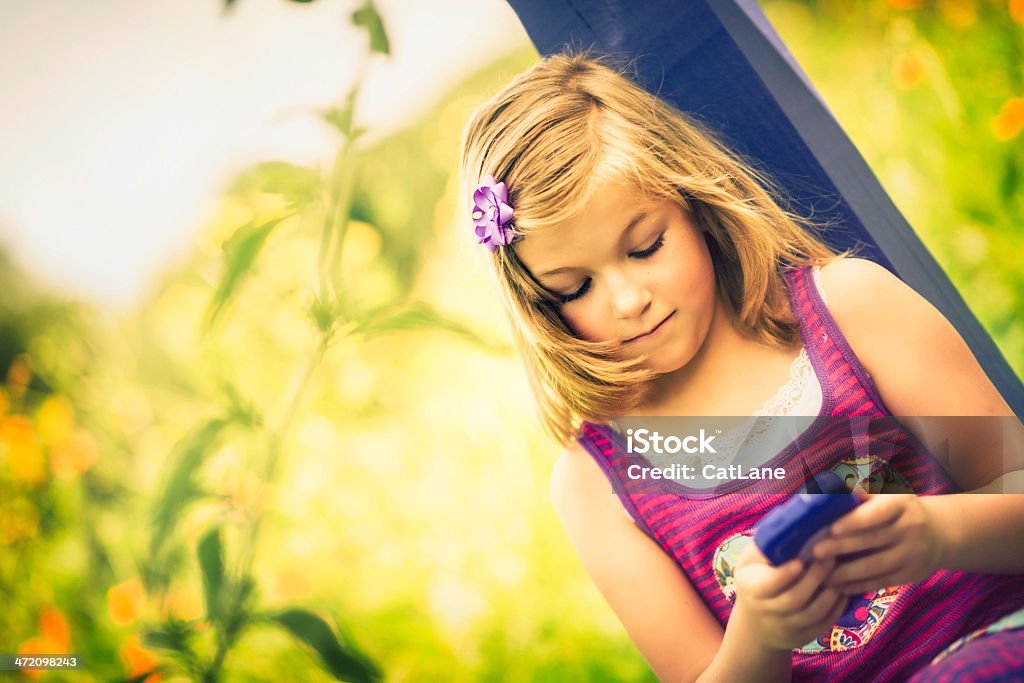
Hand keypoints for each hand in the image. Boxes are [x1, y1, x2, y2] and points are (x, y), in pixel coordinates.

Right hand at [732, 543, 847, 650]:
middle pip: (795, 599)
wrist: (755, 624)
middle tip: (830, 557)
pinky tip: (843, 589)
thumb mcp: (749, 561)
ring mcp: (786, 627)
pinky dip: (837, 607)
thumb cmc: (754, 579)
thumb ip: (765, 546)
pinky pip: (824, 623)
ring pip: (813, 613)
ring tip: (841, 571)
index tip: (801, 560)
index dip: (785, 574)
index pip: (769, 585)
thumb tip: (789, 521)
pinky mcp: (804, 636)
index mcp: (752, 588)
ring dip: (830, 592)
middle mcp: (767, 611)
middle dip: (815, 578)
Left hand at [811, 493, 944, 594]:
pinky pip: (882, 581)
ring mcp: (913, 553)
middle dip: (842, 547)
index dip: (855, 521)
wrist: (939, 533)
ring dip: (847, 572)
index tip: (832, 528)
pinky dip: (859, 586)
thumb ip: (861, 491)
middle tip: (815, 552)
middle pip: (873, 540)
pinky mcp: (911, 575)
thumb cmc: (898, 509)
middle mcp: (911, 528)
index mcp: (902, 504)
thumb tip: (831, 487)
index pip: (878, 513)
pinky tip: (838, 587)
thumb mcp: (887, 494)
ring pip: (876, 565)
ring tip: (822, 574)